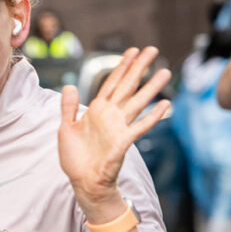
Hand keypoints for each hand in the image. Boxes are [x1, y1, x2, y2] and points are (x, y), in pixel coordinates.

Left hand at [58, 47, 171, 221]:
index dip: (122, 66)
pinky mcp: (123, 142)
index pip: (111, 82)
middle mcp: (111, 115)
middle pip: (127, 85)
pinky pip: (140, 126)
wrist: (82, 181)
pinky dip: (152, 116)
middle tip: (152, 50)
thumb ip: (68, 107)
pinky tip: (165, 105)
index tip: (132, 51)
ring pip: (138, 101)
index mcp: (97, 110)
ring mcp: (119, 127)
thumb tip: (69, 86)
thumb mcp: (65, 128)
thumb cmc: (75, 158)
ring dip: (151, 87)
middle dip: (139, 67)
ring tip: (164, 72)